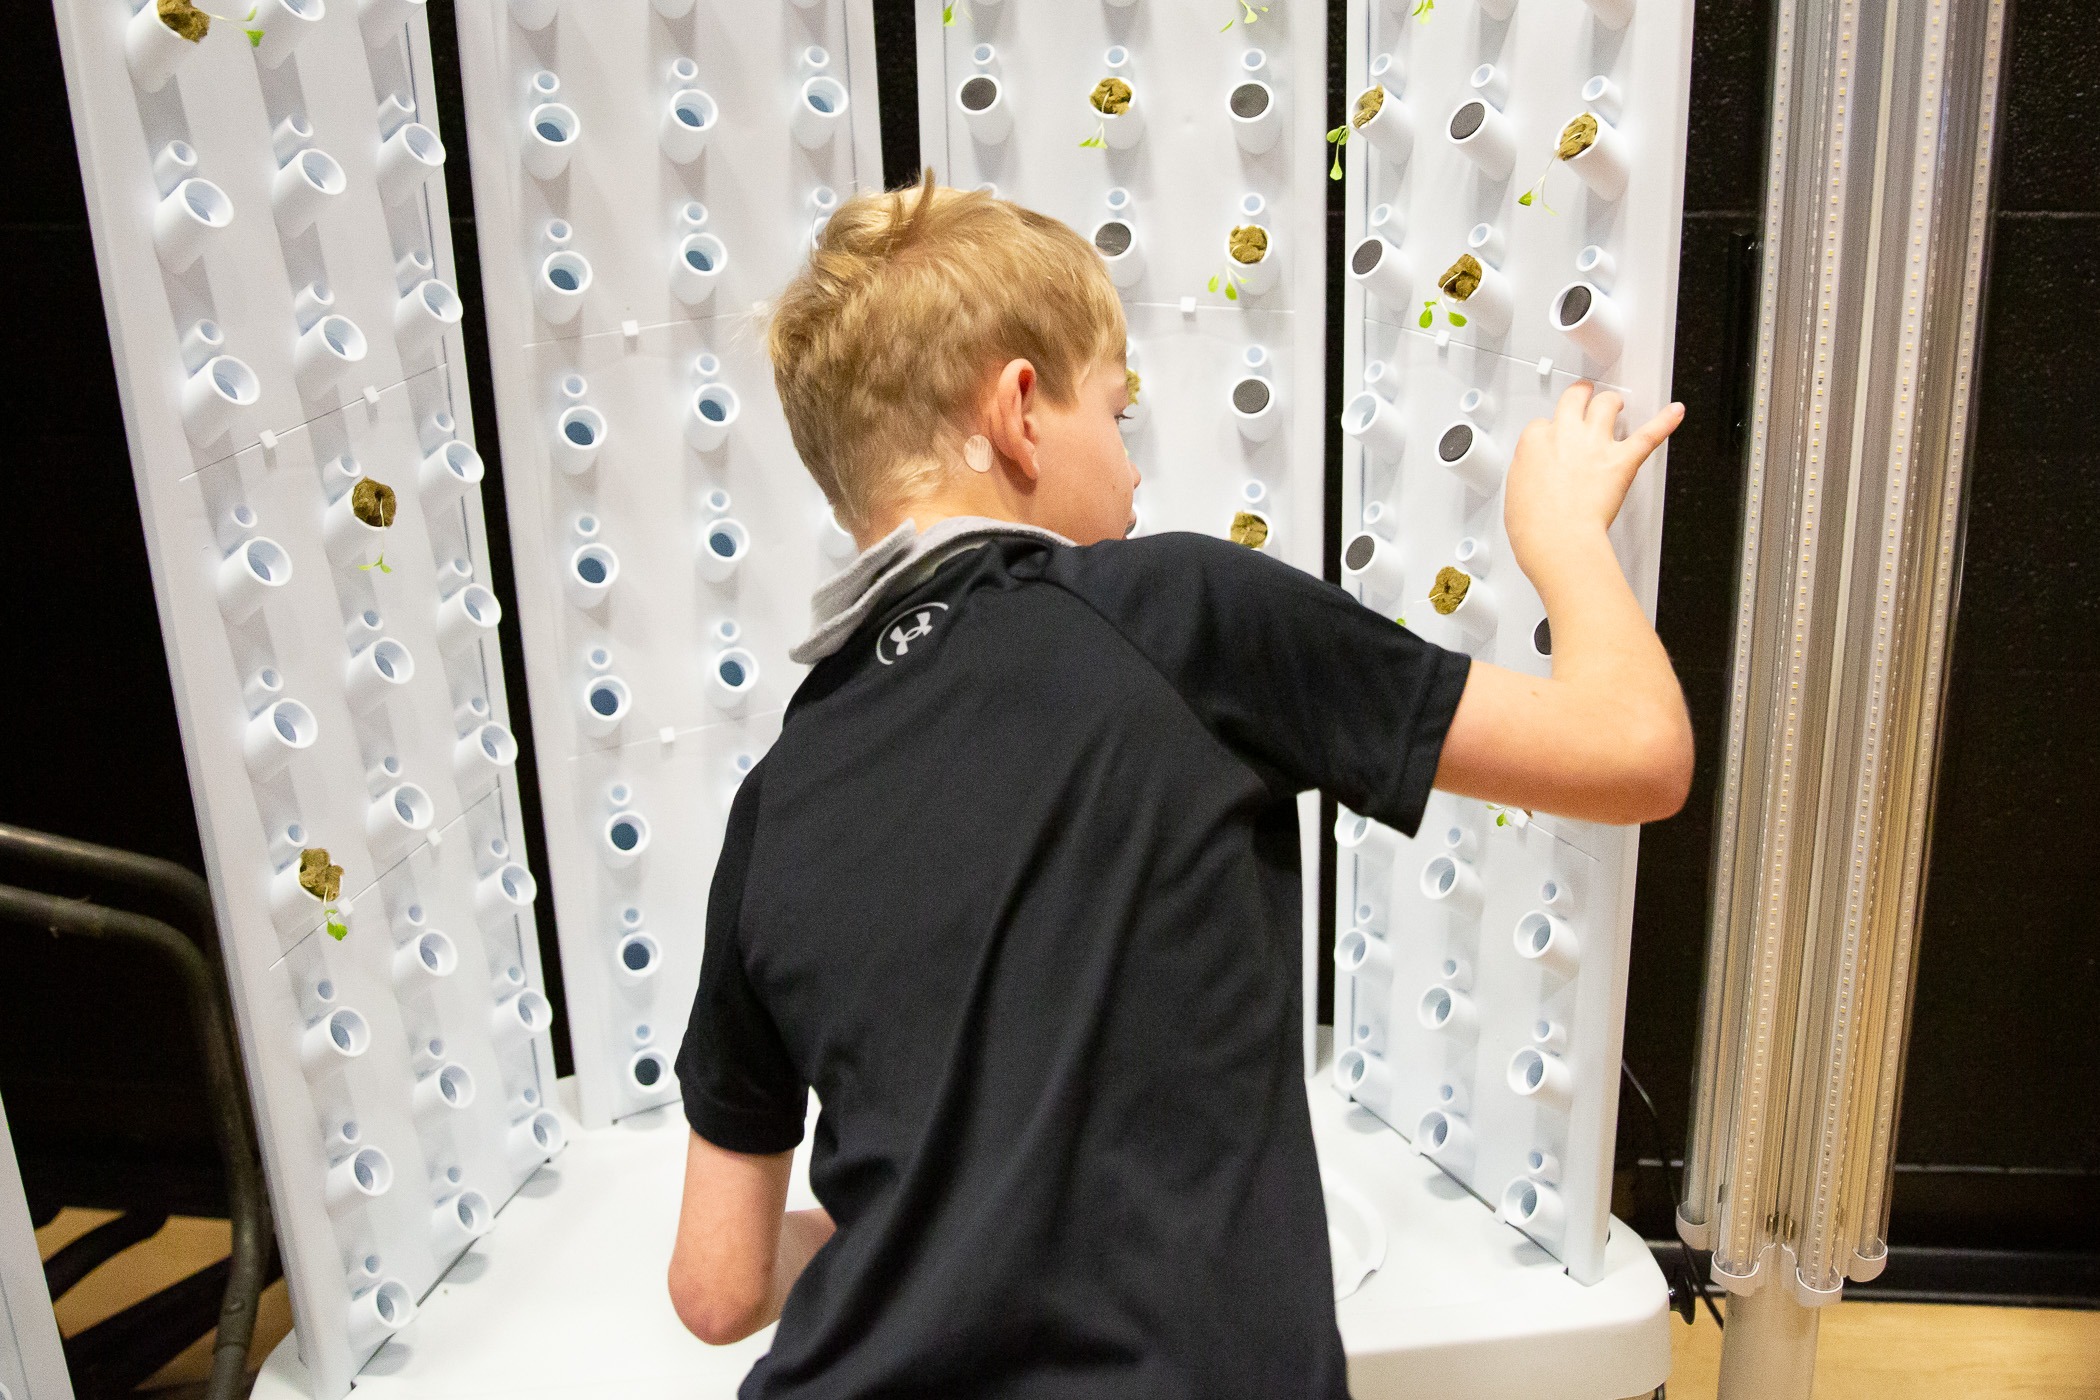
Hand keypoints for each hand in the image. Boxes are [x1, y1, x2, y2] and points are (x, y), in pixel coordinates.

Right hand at [1503, 382, 1681, 586]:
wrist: (1556, 539)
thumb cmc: (1533, 524)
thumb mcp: (1516, 488)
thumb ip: (1530, 468)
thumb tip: (1539, 469)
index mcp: (1535, 441)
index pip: (1543, 423)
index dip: (1551, 430)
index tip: (1554, 438)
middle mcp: (1566, 434)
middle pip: (1576, 398)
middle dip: (1581, 395)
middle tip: (1584, 396)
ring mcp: (1596, 444)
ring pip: (1607, 404)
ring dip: (1612, 401)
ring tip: (1616, 404)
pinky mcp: (1623, 459)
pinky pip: (1649, 434)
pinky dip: (1665, 421)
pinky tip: (1675, 412)